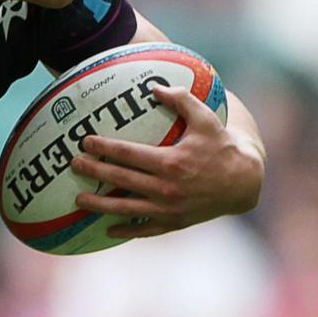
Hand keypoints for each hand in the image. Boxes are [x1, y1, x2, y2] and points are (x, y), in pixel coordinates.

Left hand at [71, 84, 264, 238]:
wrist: (243, 183)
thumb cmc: (221, 146)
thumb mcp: (205, 119)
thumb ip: (180, 99)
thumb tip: (154, 86)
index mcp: (171, 162)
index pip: (128, 154)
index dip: (104, 147)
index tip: (85, 141)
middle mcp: (167, 188)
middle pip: (121, 179)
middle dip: (95, 171)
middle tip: (74, 165)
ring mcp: (169, 208)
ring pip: (127, 208)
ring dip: (100, 204)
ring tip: (79, 199)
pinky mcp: (175, 222)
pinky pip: (145, 229)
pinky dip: (126, 229)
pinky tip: (107, 228)